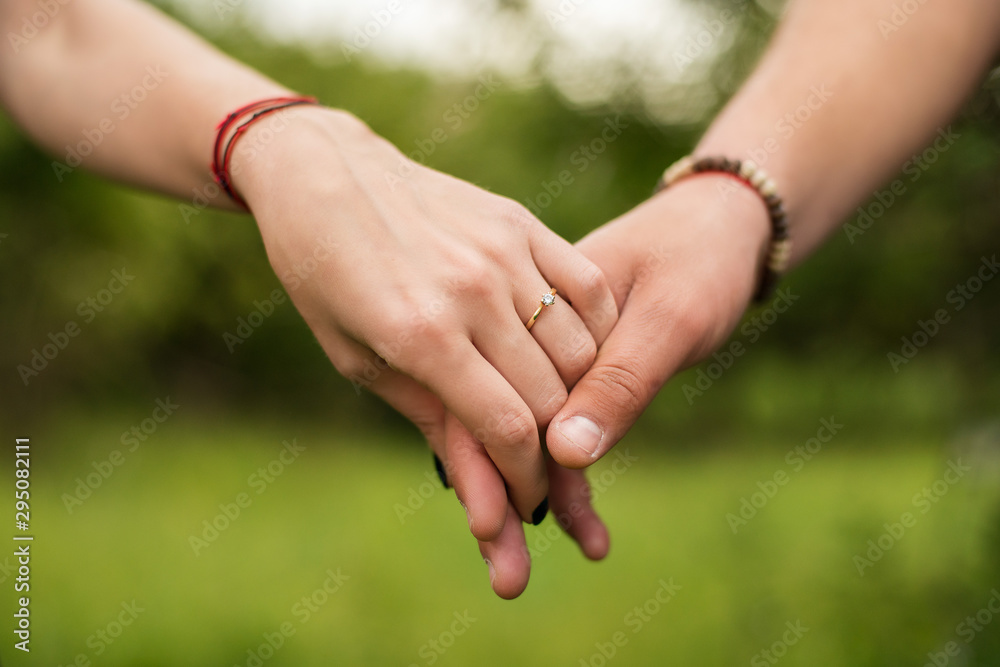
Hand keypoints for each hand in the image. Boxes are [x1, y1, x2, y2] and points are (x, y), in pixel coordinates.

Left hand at [232, 106, 617, 524]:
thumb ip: (432, 422)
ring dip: (576, 396)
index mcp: (420, 335)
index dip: (526, 478)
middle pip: (551, 396)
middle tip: (542, 465)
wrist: (324, 173)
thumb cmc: (325, 278)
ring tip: (555, 413)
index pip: (507, 428)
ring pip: (579, 348)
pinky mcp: (520, 221)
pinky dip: (596, 333)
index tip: (527, 498)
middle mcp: (471, 292)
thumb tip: (485, 500)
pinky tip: (578, 356)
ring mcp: (502, 250)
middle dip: (552, 449)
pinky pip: (588, 288)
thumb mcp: (360, 361)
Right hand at [461, 174, 769, 597]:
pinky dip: (570, 474)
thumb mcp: (670, 317)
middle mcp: (528, 330)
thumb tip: (563, 455)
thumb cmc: (702, 259)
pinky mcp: (575, 369)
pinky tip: (579, 521)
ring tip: (524, 569)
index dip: (484, 463)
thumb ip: (619, 382)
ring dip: (531, 499)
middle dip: (501, 500)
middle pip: (496, 423)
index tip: (489, 528)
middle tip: (506, 576)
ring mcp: (548, 351)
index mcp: (530, 302)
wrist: (724, 223)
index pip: (487, 393)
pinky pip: (561, 427)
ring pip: (525, 434)